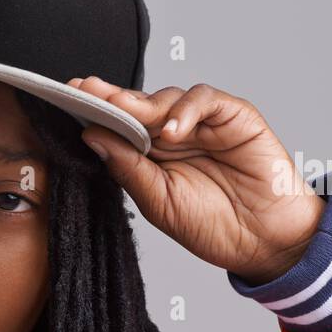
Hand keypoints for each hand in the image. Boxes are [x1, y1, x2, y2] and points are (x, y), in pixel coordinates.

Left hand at [72, 78, 325, 283]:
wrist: (264, 242)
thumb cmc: (214, 226)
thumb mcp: (159, 202)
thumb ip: (128, 168)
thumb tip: (92, 136)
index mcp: (151, 155)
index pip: (118, 126)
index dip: (95, 112)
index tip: (67, 99)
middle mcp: (174, 134)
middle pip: (137, 107)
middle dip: (110, 98)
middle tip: (86, 89)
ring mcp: (203, 123)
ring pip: (167, 98)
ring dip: (144, 105)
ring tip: (125, 112)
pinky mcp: (234, 116)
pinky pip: (205, 100)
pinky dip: (186, 109)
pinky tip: (173, 130)